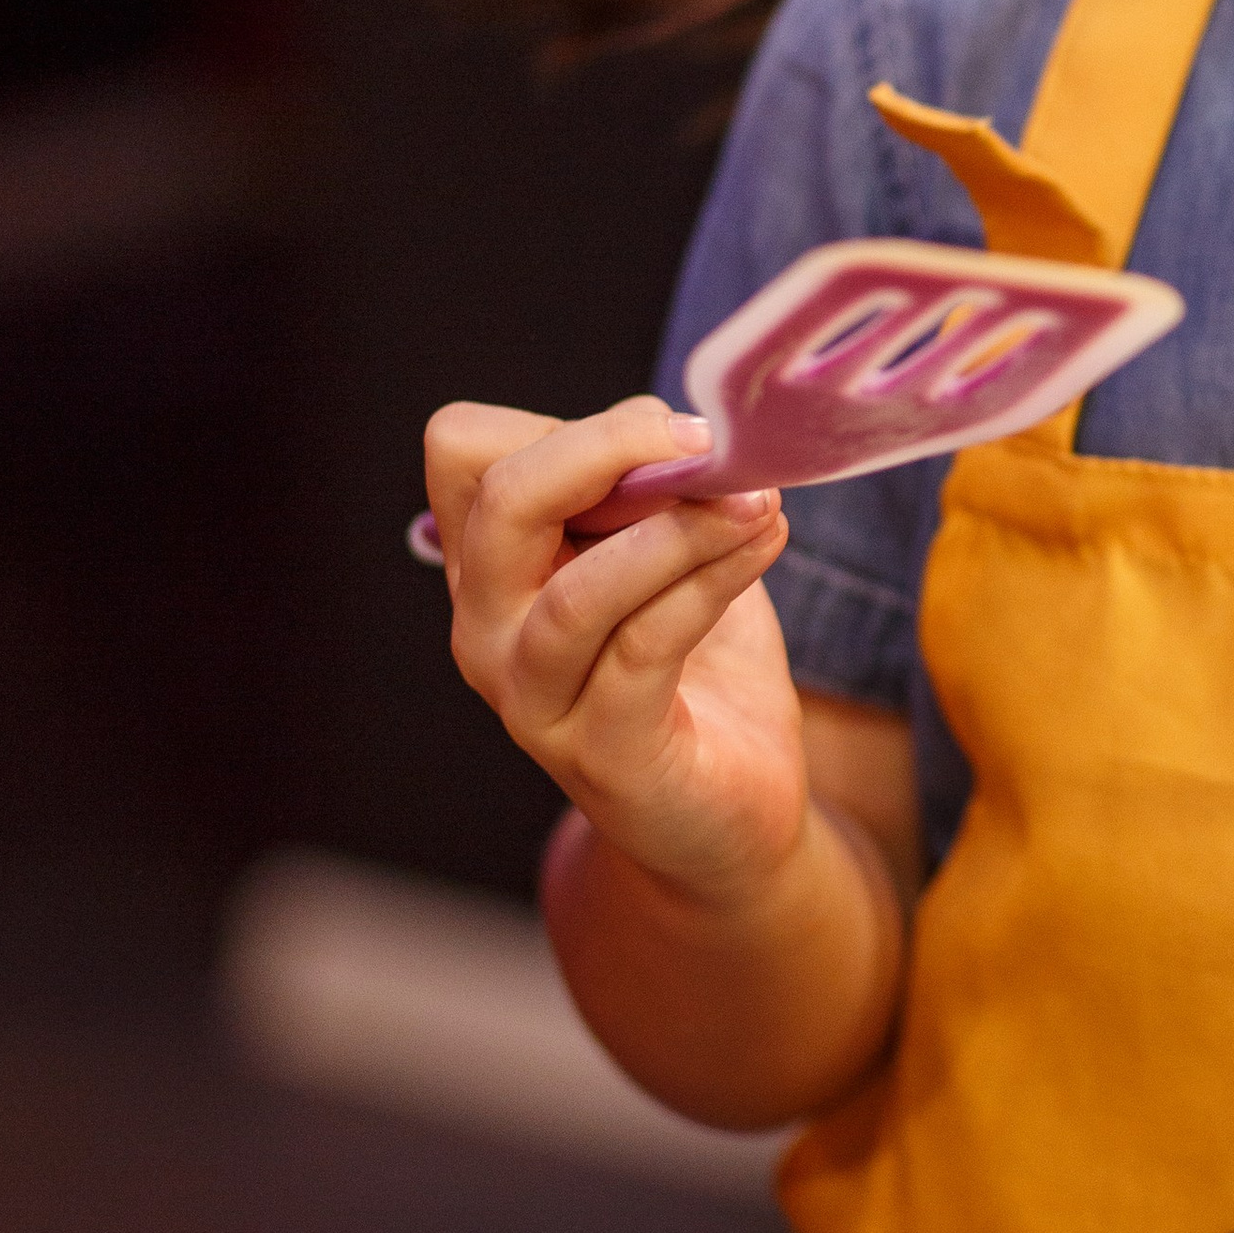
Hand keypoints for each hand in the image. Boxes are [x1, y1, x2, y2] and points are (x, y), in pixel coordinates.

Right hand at [422, 394, 808, 908]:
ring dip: (683, 528)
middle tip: (706, 444)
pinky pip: (648, 647)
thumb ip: (653, 490)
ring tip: (758, 500)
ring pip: (582, 588)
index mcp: (488, 564)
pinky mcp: (601, 753)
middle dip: (611, 450)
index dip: (566, 423)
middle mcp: (485, 629)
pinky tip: (767, 540)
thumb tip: (681, 431)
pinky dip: (714, 580)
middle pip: (502, 498)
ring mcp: (533, 699)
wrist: (727, 809)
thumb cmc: (696, 661)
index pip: (465, 449)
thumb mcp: (666, 551)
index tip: (665, 438)